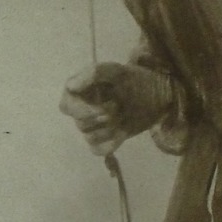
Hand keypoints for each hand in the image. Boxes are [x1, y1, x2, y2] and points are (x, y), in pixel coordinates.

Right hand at [59, 62, 176, 156]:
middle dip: (103, 116)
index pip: (66, 107)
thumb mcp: (117, 71)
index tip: (105, 105)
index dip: (84, 110)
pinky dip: (111, 143)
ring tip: (123, 115)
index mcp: (78, 93)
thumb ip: (94, 73)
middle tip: (119, 106)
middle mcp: (81, 111)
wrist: (156, 94)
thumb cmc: (134, 80)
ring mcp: (91, 127)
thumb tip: (71, 87)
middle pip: (80, 123)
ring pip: (90, 137)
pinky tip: (122, 133)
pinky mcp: (102, 140)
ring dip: (110, 128)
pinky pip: (97, 149)